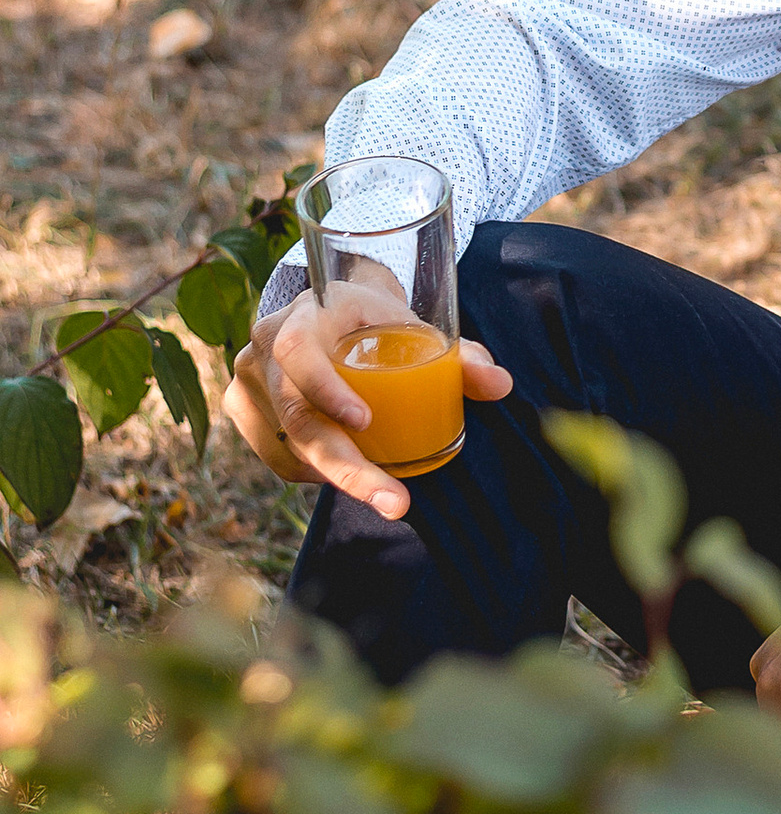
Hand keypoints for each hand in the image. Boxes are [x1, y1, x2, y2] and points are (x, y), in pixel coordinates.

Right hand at [224, 280, 511, 524]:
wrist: (328, 312)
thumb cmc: (375, 320)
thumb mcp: (412, 325)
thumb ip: (460, 355)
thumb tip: (502, 385)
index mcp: (302, 315)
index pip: (298, 351)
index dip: (325, 389)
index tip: (366, 421)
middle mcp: (262, 350)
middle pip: (296, 417)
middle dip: (348, 467)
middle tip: (395, 501)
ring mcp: (247, 385)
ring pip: (290, 448)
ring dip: (340, 478)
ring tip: (389, 494)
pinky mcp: (244, 415)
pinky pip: (281, 459)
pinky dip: (319, 473)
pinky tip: (352, 471)